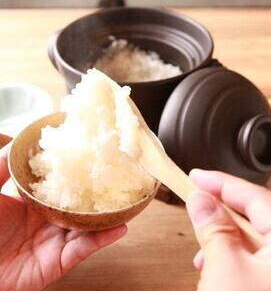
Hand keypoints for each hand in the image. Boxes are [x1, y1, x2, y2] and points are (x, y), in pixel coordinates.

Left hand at [0, 144, 126, 290]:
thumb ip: (3, 164)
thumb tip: (22, 139)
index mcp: (35, 203)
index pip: (64, 185)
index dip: (79, 172)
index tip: (95, 156)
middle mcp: (49, 220)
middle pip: (81, 205)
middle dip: (100, 193)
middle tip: (120, 178)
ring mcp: (55, 241)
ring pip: (88, 226)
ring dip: (108, 215)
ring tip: (128, 202)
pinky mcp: (57, 262)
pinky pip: (83, 249)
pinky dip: (102, 239)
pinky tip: (118, 228)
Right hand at [186, 169, 270, 290]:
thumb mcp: (226, 269)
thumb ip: (214, 228)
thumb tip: (202, 201)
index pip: (257, 197)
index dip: (222, 183)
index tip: (199, 177)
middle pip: (258, 216)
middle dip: (222, 209)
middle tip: (198, 198)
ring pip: (256, 238)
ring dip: (225, 236)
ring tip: (202, 238)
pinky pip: (259, 259)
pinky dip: (234, 256)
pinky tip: (215, 262)